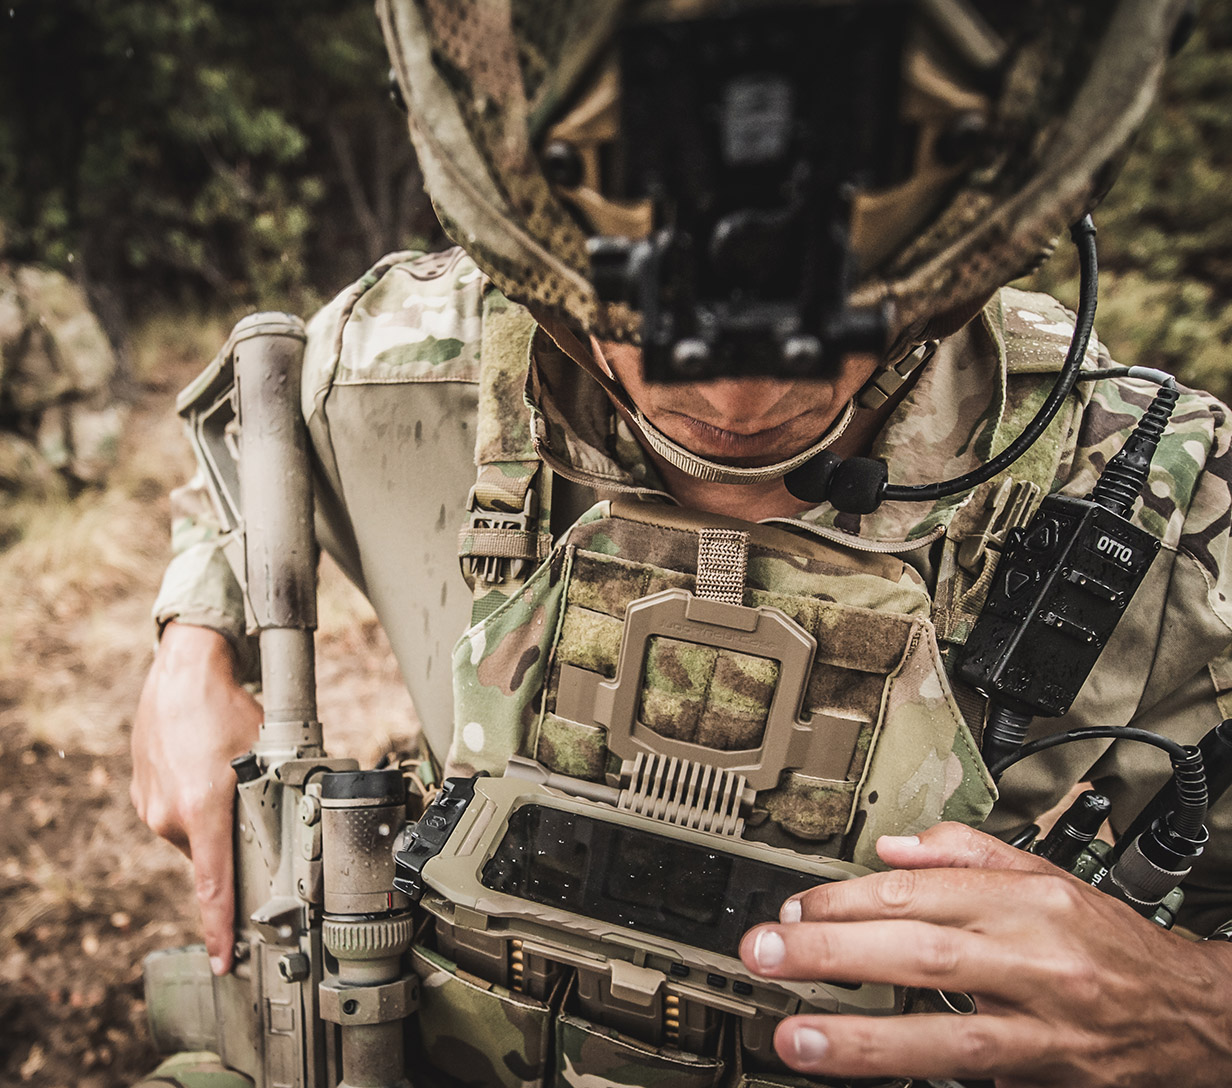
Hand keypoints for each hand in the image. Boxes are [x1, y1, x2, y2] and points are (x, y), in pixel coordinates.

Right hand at [130, 622, 261, 974]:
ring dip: (218, 819)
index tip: (224, 961)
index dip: (221, 929)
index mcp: (202, 811)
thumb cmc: (226, 706)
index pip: (214, 887)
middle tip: (256, 814)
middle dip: (237, 844)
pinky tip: (209, 770)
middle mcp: (170, 816)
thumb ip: (280, 795)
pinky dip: (198, 802)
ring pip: (197, 834)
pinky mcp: (143, 794)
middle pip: (214, 856)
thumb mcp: (266, 753)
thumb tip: (312, 819)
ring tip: (230, 777)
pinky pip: (178, 815)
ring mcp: (152, 806)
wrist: (183, 670)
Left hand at [739, 822, 1231, 1086]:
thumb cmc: (1109, 942)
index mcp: (1026, 900)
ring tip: (796, 1039)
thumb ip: (966, 853)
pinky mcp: (1047, 1079)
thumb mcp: (1046, 874)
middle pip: (920, 953)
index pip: (918, 892)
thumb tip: (892, 848)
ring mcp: (1043, 1029)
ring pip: (947, 1035)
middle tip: (765, 954)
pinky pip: (979, 1079)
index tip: (794, 908)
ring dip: (863, 1038)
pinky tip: (871, 1077)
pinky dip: (924, 1079)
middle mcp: (1033, 960)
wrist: (1195, 1016)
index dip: (846, 899)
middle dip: (833, 953)